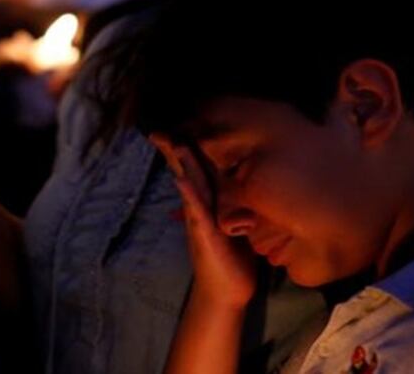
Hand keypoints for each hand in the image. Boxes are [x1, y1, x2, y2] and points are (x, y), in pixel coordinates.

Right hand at [150, 134, 256, 309]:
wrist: (227, 291)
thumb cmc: (234, 255)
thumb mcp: (237, 221)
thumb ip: (238, 202)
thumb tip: (252, 182)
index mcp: (210, 201)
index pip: (199, 168)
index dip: (190, 146)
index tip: (181, 123)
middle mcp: (201, 207)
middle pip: (188, 171)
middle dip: (177, 148)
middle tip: (161, 126)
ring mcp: (200, 219)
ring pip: (190, 186)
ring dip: (182, 164)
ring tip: (173, 141)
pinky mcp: (205, 234)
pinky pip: (196, 211)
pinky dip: (189, 195)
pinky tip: (182, 181)